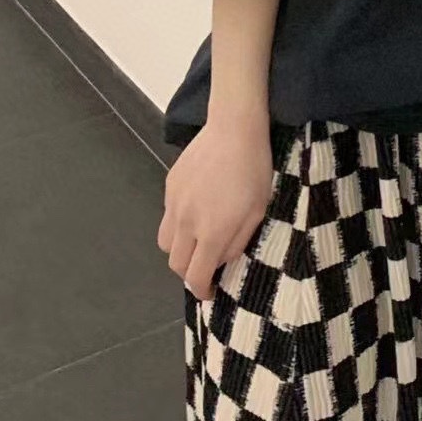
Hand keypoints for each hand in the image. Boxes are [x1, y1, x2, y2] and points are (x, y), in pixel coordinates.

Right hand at [158, 114, 276, 300]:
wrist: (234, 129)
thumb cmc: (254, 171)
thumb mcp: (257, 212)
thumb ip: (237, 242)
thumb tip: (220, 261)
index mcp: (210, 232)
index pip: (195, 276)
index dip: (202, 290)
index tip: (210, 291)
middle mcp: (186, 222)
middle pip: (175, 263)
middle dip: (189, 272)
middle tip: (206, 265)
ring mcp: (173, 203)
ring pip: (165, 242)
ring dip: (179, 250)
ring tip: (197, 240)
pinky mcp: (169, 186)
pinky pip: (167, 216)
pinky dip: (178, 223)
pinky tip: (196, 209)